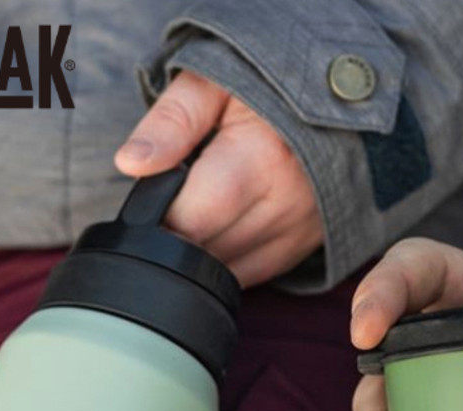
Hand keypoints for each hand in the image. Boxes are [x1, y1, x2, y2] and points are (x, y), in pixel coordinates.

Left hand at [114, 70, 322, 287]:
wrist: (333, 97)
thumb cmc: (264, 86)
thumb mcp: (212, 83)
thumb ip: (170, 122)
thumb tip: (130, 163)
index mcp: (261, 158)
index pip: (189, 219)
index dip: (158, 217)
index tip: (153, 197)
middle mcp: (286, 205)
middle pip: (206, 253)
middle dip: (180, 233)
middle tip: (180, 196)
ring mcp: (299, 232)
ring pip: (227, 273)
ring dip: (203, 251)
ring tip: (204, 206)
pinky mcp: (304, 248)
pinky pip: (252, 275)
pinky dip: (228, 260)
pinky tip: (223, 226)